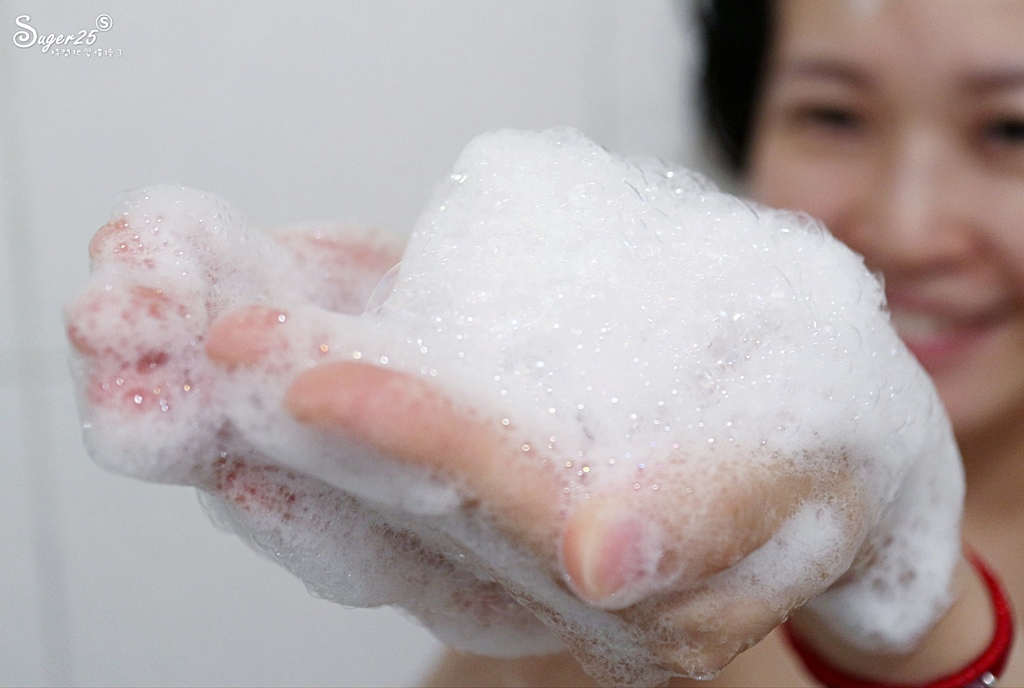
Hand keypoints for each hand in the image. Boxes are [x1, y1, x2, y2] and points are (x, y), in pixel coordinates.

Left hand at [206, 306, 876, 679]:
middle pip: (435, 521)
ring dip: (302, 460)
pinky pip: (400, 534)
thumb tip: (603, 557)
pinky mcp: (509, 565)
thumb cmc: (840, 436)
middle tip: (235, 343)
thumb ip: (720, 504)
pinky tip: (253, 437)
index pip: (523, 504)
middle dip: (328, 433)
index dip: (424, 440)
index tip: (321, 378)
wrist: (841, 476)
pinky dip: (324, 484)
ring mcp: (540, 590)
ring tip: (212, 375)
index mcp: (669, 579)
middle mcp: (586, 606)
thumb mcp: (822, 445)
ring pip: (399, 536)